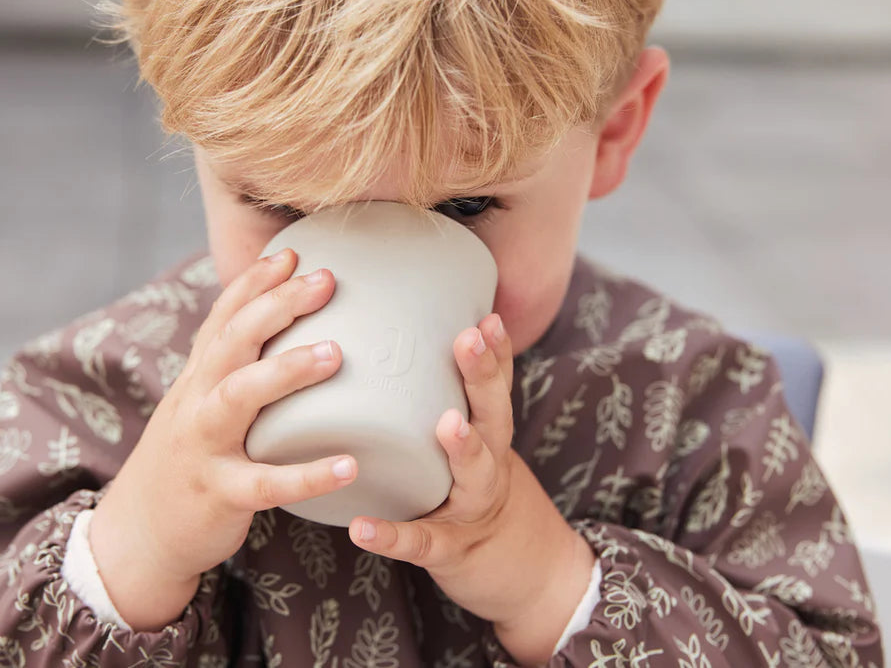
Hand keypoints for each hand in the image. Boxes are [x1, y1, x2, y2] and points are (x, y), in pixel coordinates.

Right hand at [90, 248, 357, 629]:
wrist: (138, 535)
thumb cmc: (187, 462)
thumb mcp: (199, 408)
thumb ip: (232, 372)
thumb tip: (280, 334)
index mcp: (197, 381)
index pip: (222, 318)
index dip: (253, 283)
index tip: (293, 252)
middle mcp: (196, 404)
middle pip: (231, 342)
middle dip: (275, 306)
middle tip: (325, 281)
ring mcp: (204, 447)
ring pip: (239, 398)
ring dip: (286, 371)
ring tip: (335, 353)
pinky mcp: (219, 494)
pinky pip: (265, 483)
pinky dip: (307, 476)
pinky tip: (348, 466)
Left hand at [346, 313, 594, 664]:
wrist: (529, 576)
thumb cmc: (480, 496)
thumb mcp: (478, 448)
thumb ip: (453, 406)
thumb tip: (400, 350)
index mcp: (490, 436)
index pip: (497, 385)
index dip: (497, 351)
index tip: (489, 315)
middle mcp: (490, 465)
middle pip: (493, 414)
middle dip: (483, 375)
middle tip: (469, 338)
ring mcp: (472, 508)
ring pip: (475, 472)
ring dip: (464, 447)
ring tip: (448, 424)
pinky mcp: (450, 550)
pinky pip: (421, 543)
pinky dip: (392, 536)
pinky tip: (362, 529)